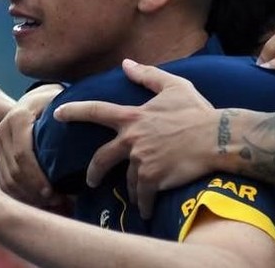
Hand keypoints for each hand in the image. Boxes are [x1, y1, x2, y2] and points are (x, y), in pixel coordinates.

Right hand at [0, 84, 66, 207]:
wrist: (33, 100)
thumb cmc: (56, 101)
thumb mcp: (62, 100)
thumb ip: (69, 111)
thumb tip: (83, 131)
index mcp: (18, 117)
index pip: (23, 154)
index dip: (37, 176)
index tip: (54, 192)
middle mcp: (3, 130)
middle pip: (14, 171)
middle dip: (35, 191)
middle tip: (57, 202)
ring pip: (8, 180)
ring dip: (29, 197)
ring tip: (52, 205)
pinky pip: (5, 183)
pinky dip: (21, 197)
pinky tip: (40, 204)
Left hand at [52, 60, 219, 218]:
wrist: (218, 138)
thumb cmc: (198, 111)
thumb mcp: (174, 86)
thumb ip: (147, 75)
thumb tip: (126, 64)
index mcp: (133, 117)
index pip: (96, 111)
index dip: (74, 111)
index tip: (57, 114)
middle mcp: (132, 140)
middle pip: (101, 158)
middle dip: (94, 171)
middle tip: (91, 179)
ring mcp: (140, 161)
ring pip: (128, 179)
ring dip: (133, 187)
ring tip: (139, 194)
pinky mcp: (152, 179)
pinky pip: (142, 196)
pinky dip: (144, 204)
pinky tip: (146, 210)